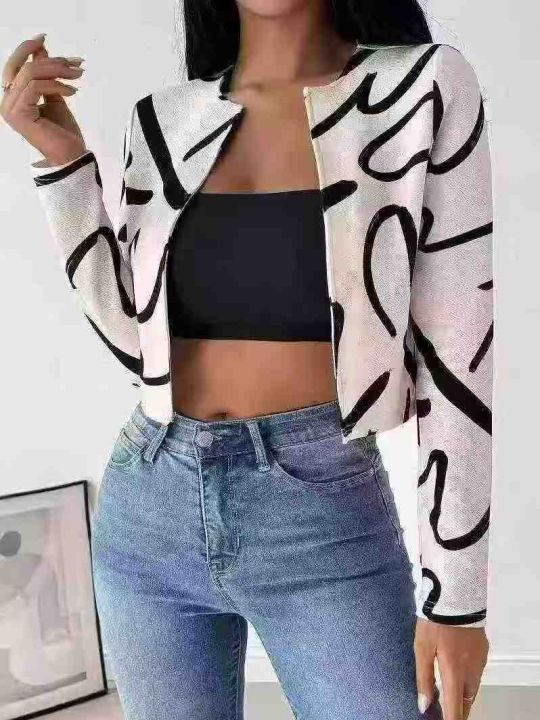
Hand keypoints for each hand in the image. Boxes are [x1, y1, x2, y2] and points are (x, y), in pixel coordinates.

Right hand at [1, 33, 86, 164]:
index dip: (27, 48)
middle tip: (76, 63)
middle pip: (22, 66)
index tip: (44, 38)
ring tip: (78, 76)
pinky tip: (72, 91)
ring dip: (58, 71)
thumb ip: (46, 75)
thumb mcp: (54, 95)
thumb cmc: (63, 131)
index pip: (14, 65)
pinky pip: (35, 87)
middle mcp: (6, 101)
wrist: (70, 156)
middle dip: (51, 60)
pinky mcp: (18, 114)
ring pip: (30, 74)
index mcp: (12, 97)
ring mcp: (10, 108)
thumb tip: (41, 50)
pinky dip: (56, 85)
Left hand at [415, 617, 488, 719]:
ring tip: (450, 695)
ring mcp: (480, 660)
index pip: (455, 707)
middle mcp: (471, 670)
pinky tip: (458, 673)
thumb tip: (424, 705)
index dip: (451, 719)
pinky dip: (468, 679)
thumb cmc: (435, 622)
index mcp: (455, 672)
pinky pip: (476, 672)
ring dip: (463, 694)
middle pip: (467, 700)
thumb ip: (423, 677)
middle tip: (447, 711)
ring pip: (473, 687)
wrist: (457, 595)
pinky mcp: (483, 649)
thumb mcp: (422, 648)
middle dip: (458, 709)